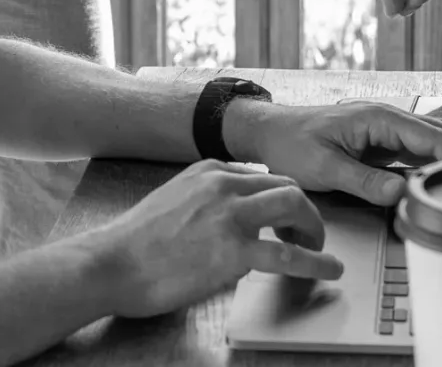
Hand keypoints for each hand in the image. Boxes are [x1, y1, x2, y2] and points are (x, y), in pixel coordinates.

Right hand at [97, 161, 341, 317]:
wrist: (111, 263)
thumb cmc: (136, 242)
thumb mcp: (175, 202)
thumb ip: (207, 204)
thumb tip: (232, 228)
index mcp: (209, 171)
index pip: (263, 177)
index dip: (282, 201)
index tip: (290, 220)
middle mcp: (224, 184)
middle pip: (286, 185)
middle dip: (305, 210)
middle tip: (307, 236)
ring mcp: (230, 214)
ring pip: (294, 205)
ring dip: (314, 229)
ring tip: (319, 251)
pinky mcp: (233, 250)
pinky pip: (288, 255)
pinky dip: (316, 262)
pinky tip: (330, 270)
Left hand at [226, 100, 441, 207]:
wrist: (267, 133)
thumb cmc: (290, 142)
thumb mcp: (324, 166)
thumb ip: (365, 180)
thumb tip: (403, 192)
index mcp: (376, 117)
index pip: (428, 136)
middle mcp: (385, 119)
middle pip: (439, 133)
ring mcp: (384, 130)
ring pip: (432, 140)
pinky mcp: (379, 143)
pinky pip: (417, 151)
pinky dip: (439, 162)